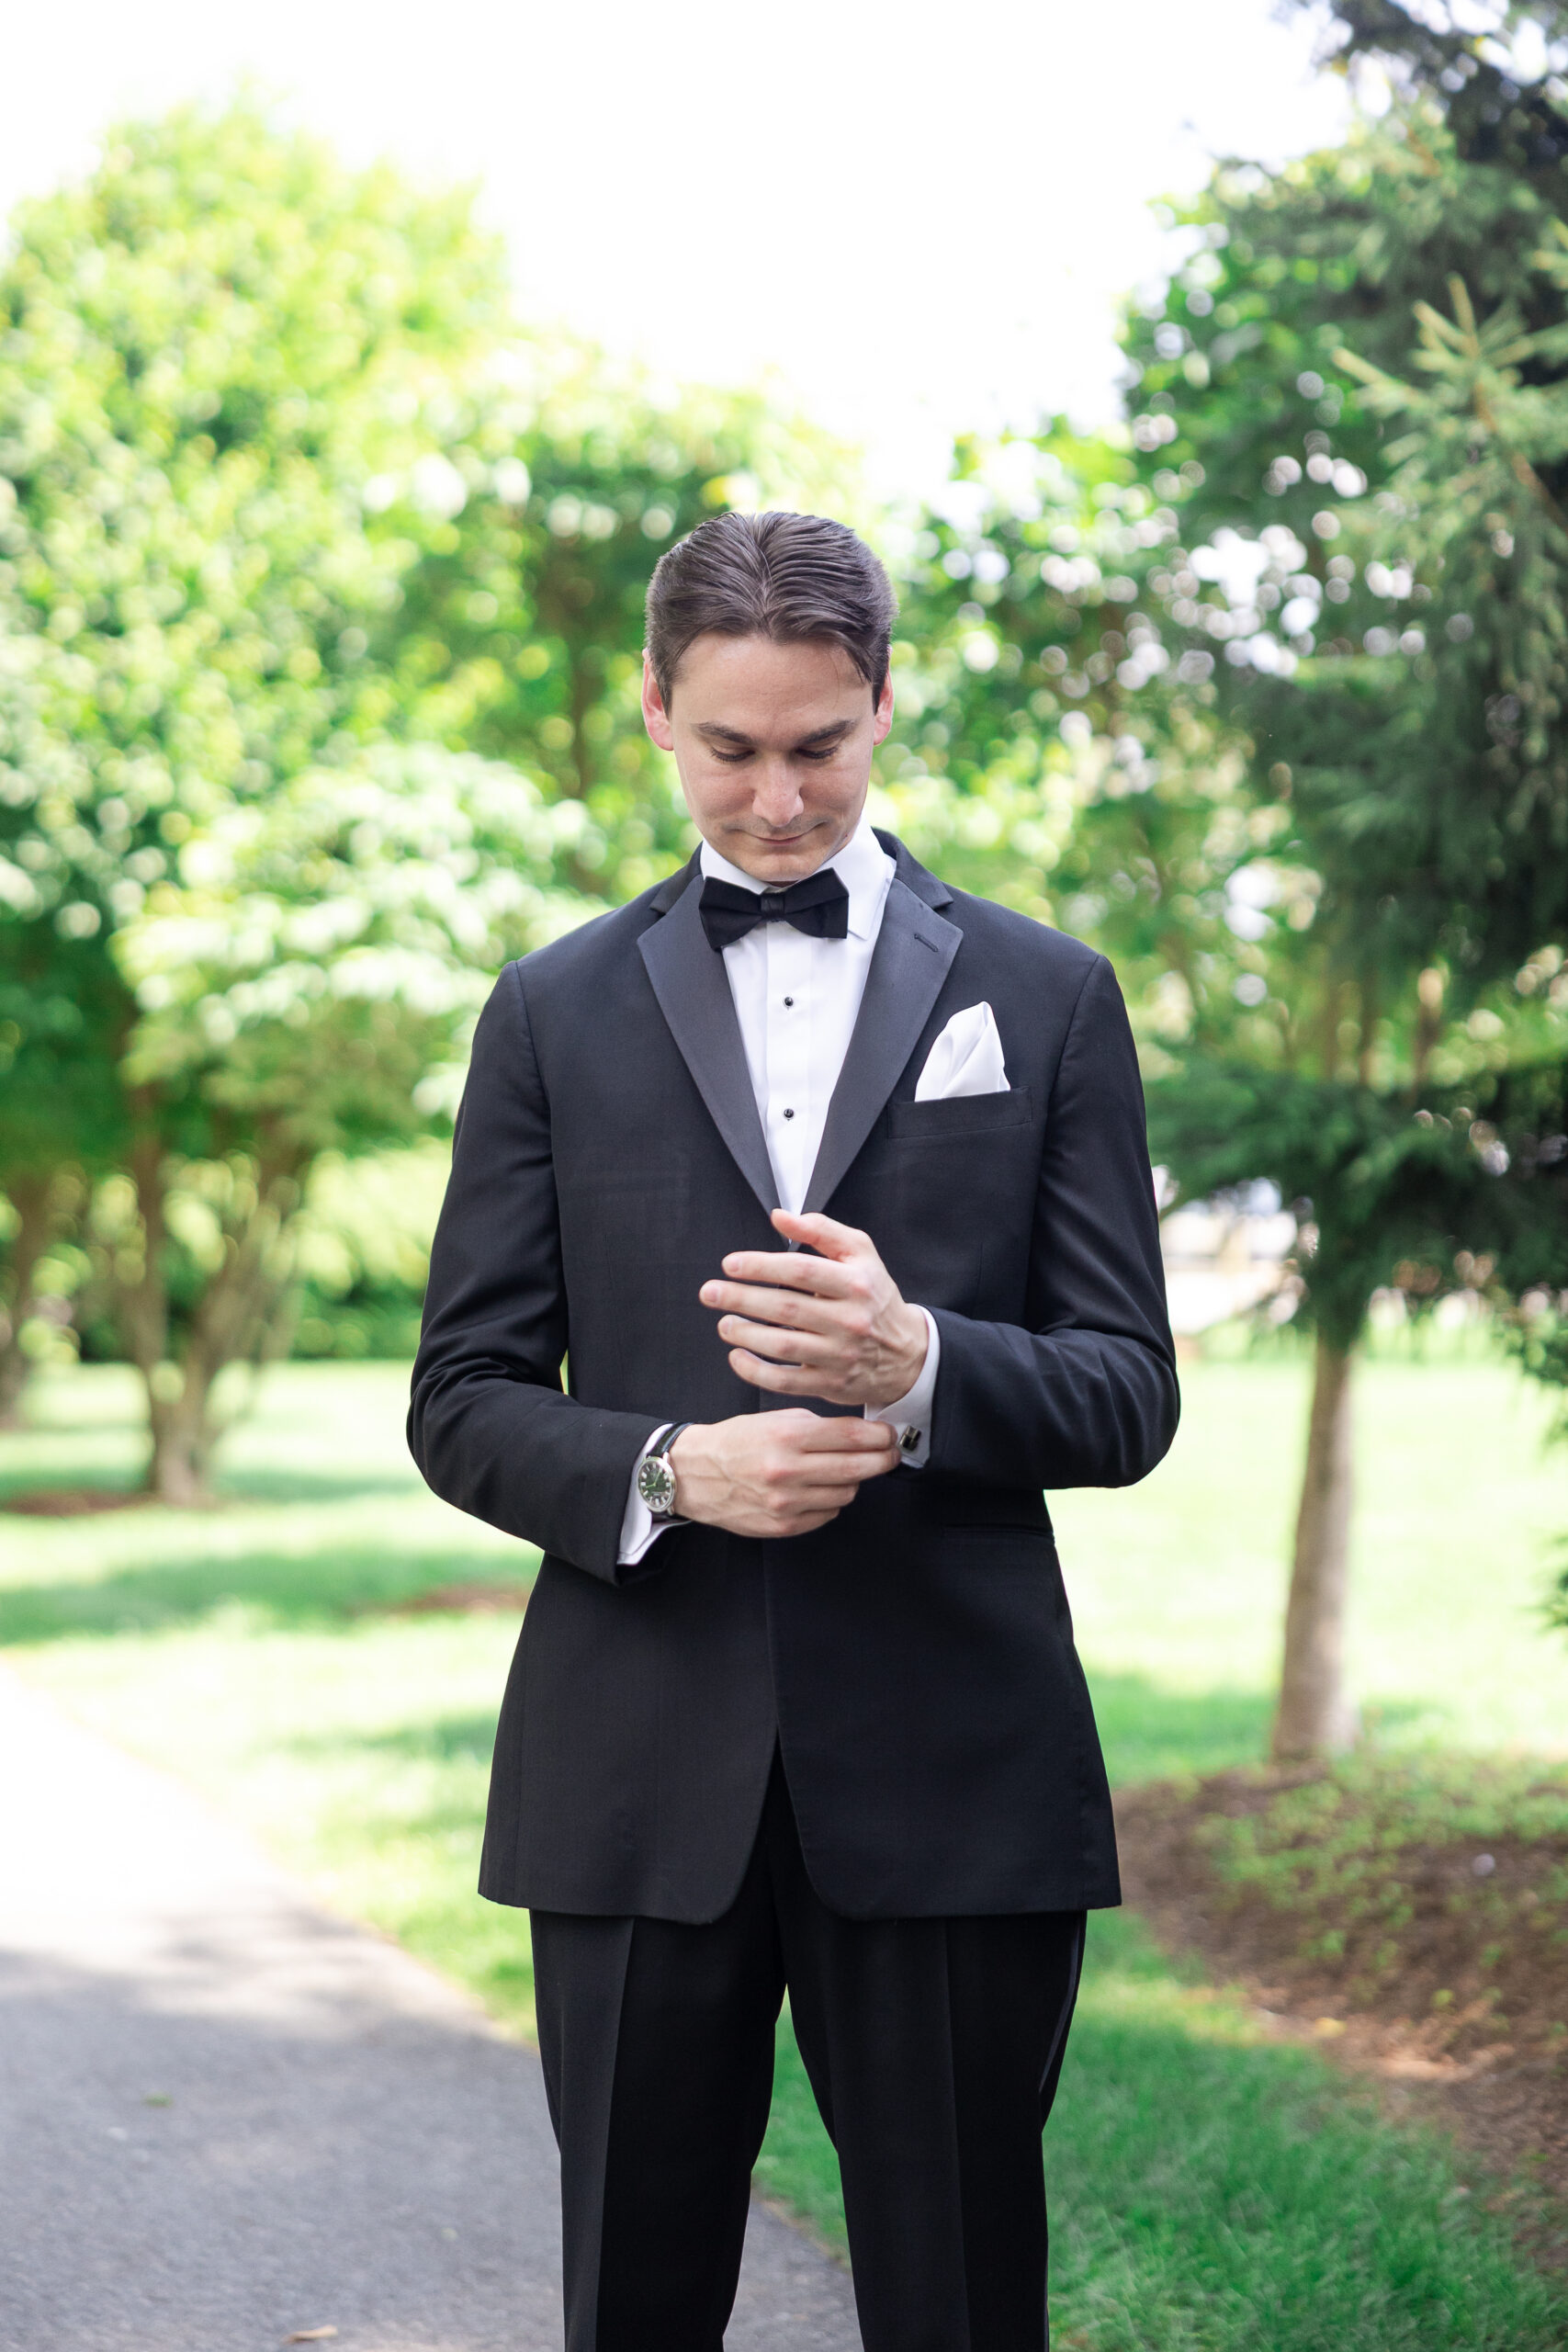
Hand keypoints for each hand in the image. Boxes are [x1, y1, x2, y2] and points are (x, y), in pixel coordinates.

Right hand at [668, 1409, 897, 1538]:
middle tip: (889, 1454)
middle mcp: (788, 1470)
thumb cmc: (737, 1442)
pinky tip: (819, 1489)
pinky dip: (831, 1501)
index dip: (880, 1435)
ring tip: (843, 1470)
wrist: (696, 1475)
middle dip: (882, 1459)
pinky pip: (828, 1514)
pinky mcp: (784, 1525)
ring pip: (846, 1493)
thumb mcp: (775, 1419)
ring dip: (852, 1480)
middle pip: (857, 1467)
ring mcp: (786, 1502)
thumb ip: (818, 1426)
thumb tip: (862, 1434)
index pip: (852, 1436)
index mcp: (787, 1436)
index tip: (889, 1435)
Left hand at [700, 1209, 928, 1408]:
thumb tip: (780, 1216)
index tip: (729, 1265)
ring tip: (723, 1323)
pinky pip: (785, 1381)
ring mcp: (840, 1355)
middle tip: (710, 1292)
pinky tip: (736, 1356)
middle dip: (741, 1299)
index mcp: (855, 1283)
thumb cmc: (875, 1296)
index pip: (801, 1271)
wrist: (907, 1354)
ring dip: (745, 1334)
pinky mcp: (830, 1384)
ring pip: (782, 1346)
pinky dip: (755, 1371)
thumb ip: (822, 1230)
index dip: (761, 1266)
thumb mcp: (861, 1254)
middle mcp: (850, 1320)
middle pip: (785, 1308)